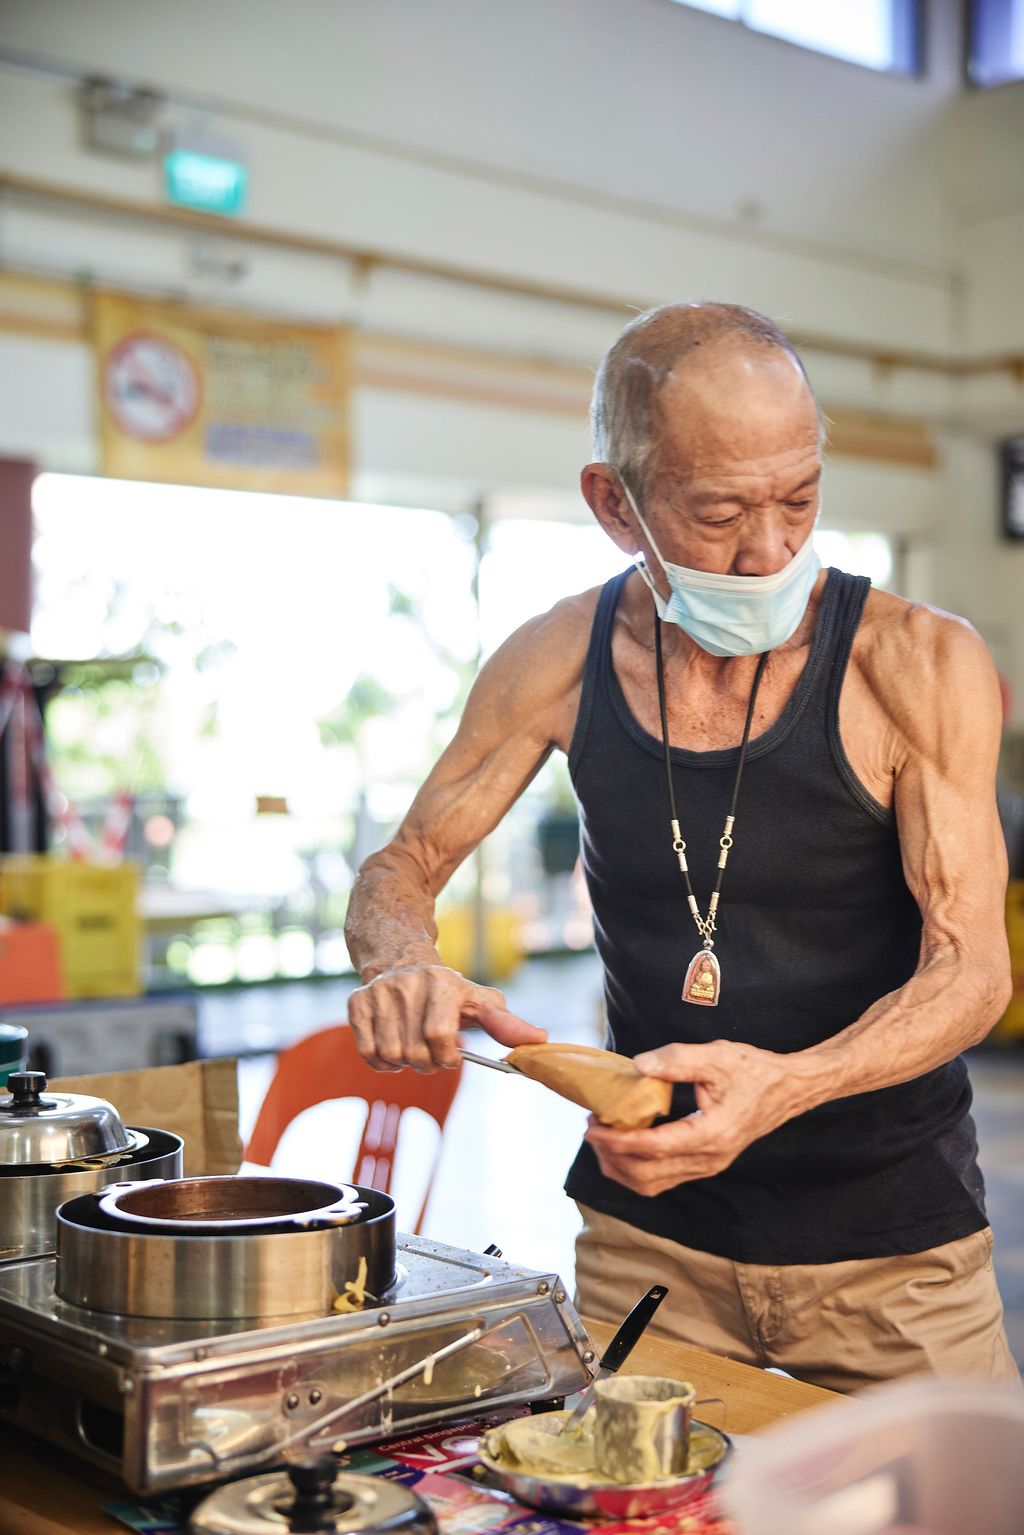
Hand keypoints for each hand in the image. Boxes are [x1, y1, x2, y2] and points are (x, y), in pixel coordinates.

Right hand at [347, 963, 545, 1071]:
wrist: (401, 959)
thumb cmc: (448, 991)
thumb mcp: (479, 1000)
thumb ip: (506, 1024)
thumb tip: (540, 1041)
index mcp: (442, 984)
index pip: (439, 1037)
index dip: (447, 1057)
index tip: (453, 1056)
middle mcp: (407, 985)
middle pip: (414, 1052)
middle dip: (428, 1063)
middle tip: (432, 1052)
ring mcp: (379, 993)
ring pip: (390, 1055)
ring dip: (405, 1063)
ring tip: (413, 1047)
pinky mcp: (356, 1003)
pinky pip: (367, 1052)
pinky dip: (382, 1063)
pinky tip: (393, 1051)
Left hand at [584, 1040, 806, 1195]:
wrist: (788, 1089)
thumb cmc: (755, 1071)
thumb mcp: (717, 1056)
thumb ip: (676, 1059)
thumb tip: (637, 1065)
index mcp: (712, 1134)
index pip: (653, 1148)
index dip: (618, 1140)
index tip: (594, 1125)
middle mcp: (710, 1158)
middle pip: (647, 1174)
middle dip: (611, 1155)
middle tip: (592, 1128)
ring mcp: (708, 1166)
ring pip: (652, 1184)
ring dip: (621, 1167)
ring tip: (603, 1139)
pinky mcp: (706, 1164)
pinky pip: (663, 1179)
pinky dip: (637, 1168)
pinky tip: (625, 1145)